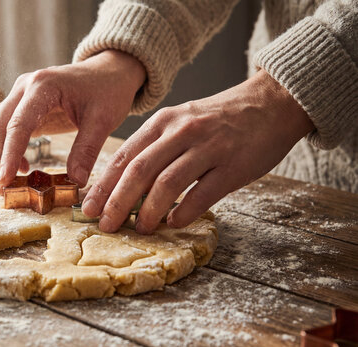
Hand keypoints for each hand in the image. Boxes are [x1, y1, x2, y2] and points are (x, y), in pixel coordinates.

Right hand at [0, 50, 145, 190]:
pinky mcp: (21, 104)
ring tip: (8, 181)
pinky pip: (1, 125)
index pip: (17, 124)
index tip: (5, 180)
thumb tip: (75, 180)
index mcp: (44, 86)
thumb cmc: (107, 91)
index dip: (8, 154)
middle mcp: (25, 86)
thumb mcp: (103, 121)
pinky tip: (19, 167)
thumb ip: (86, 150)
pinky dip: (2, 147)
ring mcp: (20, 93)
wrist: (109, 72)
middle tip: (4, 188)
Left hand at [82, 70, 313, 233]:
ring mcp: (208, 147)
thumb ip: (155, 148)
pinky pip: (202, 194)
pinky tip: (173, 223)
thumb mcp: (181, 122)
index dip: (103, 185)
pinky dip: (184, 213)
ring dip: (148, 211)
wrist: (272, 103)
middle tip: (105, 226)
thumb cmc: (219, 119)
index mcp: (163, 122)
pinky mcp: (233, 165)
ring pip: (167, 183)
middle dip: (117, 202)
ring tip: (140, 229)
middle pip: (139, 171)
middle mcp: (181, 132)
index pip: (124, 156)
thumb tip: (123, 185)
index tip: (88, 208)